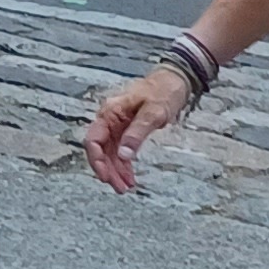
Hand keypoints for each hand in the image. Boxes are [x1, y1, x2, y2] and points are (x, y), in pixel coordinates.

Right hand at [80, 70, 195, 193]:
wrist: (175, 80)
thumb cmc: (163, 91)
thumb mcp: (153, 112)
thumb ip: (137, 133)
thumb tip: (124, 155)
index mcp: (110, 112)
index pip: (94, 139)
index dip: (96, 159)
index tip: (105, 176)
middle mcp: (110, 119)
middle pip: (100, 149)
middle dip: (107, 170)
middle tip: (119, 188)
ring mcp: (117, 125)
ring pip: (110, 153)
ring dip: (116, 171)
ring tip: (126, 187)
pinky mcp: (127, 129)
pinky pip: (121, 150)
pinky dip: (124, 165)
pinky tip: (130, 177)